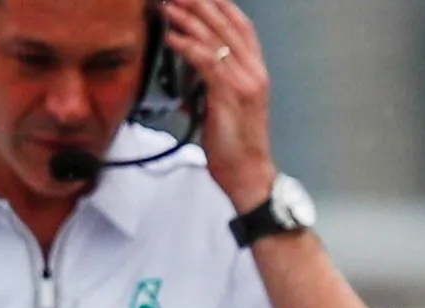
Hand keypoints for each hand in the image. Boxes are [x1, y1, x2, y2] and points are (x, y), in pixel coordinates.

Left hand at [162, 0, 276, 211]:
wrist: (248, 173)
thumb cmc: (235, 147)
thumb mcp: (224, 109)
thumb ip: (211, 87)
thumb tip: (189, 78)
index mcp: (256, 72)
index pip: (241, 28)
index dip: (222, 7)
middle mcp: (254, 72)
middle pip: (226, 25)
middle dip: (200, 4)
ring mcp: (244, 81)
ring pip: (214, 38)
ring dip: (188, 19)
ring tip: (167, 7)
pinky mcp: (229, 93)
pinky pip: (205, 60)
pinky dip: (186, 45)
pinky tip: (171, 37)